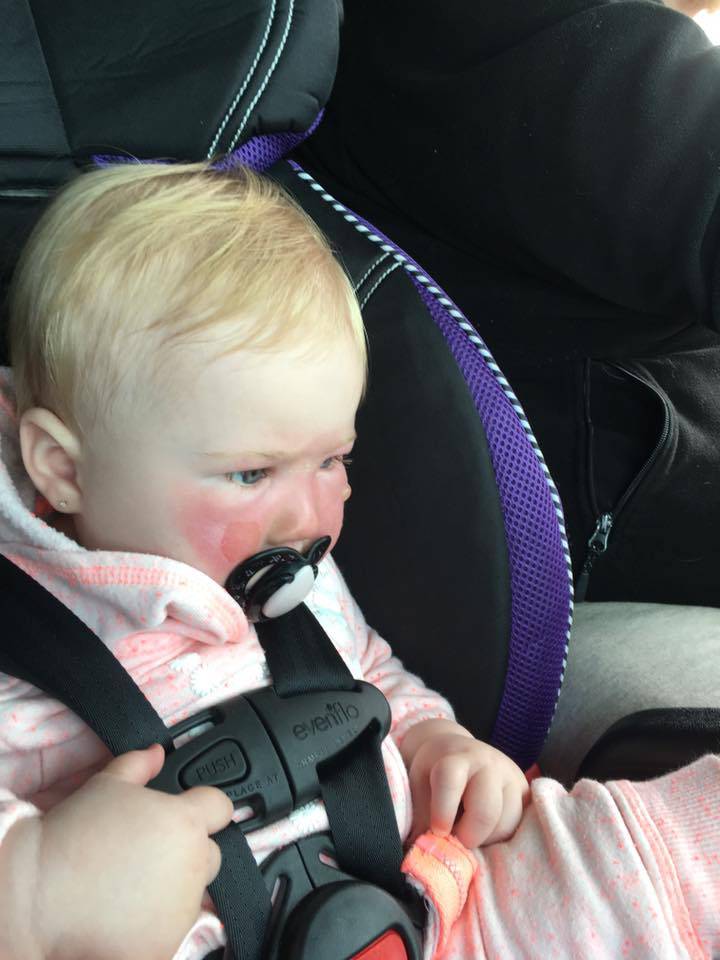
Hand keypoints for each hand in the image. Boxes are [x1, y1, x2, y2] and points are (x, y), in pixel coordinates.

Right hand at [2, 744, 232, 959]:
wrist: (37, 898)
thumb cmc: (71, 839)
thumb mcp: (105, 786)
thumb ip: (139, 764)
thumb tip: (158, 752)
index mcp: (184, 822)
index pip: (220, 807)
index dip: (204, 807)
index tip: (189, 814)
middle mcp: (192, 864)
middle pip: (209, 853)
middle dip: (187, 852)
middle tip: (148, 854)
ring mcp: (182, 908)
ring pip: (192, 891)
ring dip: (172, 887)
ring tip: (130, 884)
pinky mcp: (167, 943)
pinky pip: (173, 927)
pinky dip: (156, 922)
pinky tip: (126, 913)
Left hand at [401, 720, 528, 847]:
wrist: (456, 749)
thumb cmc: (433, 772)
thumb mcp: (417, 786)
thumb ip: (420, 816)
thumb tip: (428, 853)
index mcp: (455, 758)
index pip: (450, 782)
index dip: (442, 812)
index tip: (437, 830)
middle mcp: (487, 763)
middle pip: (486, 811)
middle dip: (468, 836)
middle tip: (456, 839)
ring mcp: (510, 776)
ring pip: (506, 824)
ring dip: (486, 839)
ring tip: (469, 831)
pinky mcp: (525, 791)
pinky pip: (520, 825)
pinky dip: (502, 837)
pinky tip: (486, 831)